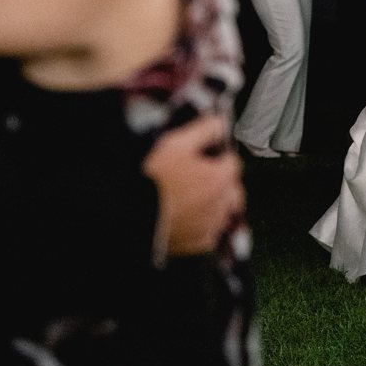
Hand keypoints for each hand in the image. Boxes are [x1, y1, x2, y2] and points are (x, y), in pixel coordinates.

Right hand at [143, 115, 243, 257]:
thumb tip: (220, 122)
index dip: (219, 155)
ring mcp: (211, 225)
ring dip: (215, 203)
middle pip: (233, 189)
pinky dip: (204, 224)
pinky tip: (187, 216)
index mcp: (219, 177)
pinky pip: (211, 232)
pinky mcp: (199, 243)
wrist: (132, 214)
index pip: (233, 162)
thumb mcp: (176, 143)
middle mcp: (221, 203)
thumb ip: (203, 130)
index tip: (206, 154)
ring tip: (192, 197)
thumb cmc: (153, 178)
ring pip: (224, 212)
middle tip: (200, 175)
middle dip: (222, 181)